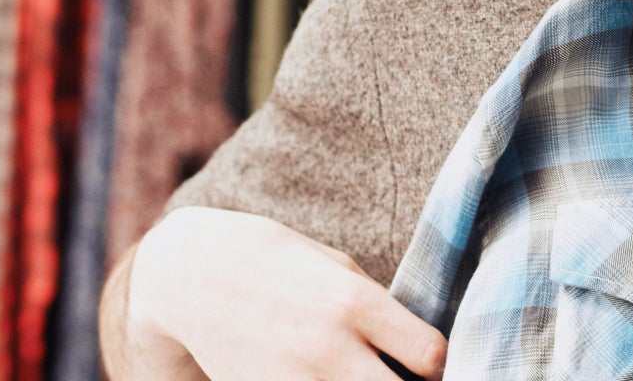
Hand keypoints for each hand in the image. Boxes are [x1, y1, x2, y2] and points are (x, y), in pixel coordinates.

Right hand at [125, 207, 446, 379]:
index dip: (440, 366)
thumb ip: (381, 308)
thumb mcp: (338, 267)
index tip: (429, 364)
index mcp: (355, 302)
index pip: (430, 357)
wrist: (191, 275)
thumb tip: (423, 348)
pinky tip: (329, 380)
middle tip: (401, 376)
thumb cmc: (277, 262)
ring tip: (362, 374)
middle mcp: (328, 347)